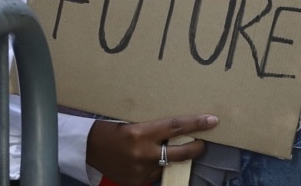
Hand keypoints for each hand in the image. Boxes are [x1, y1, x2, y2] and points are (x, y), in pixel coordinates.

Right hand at [85, 115, 214, 183]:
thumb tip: (177, 128)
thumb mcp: (131, 122)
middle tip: (203, 143)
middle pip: (181, 153)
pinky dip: (155, 168)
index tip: (212, 120)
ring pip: (168, 165)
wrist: (88, 148)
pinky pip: (155, 175)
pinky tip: (145, 161)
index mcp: (140, 132)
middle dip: (196, 148)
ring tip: (161, 150)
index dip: (196, 124)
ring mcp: (141, 171)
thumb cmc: (110, 128)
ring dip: (170, 159)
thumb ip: (152, 127)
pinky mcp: (137, 183)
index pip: (175, 127)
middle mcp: (143, 153)